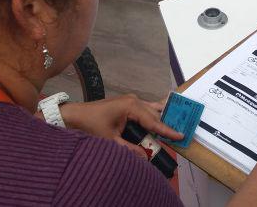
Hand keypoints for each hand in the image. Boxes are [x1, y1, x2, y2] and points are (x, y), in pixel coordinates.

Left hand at [59, 95, 182, 157]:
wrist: (75, 115)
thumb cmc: (91, 125)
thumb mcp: (110, 140)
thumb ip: (129, 148)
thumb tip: (146, 158)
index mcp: (131, 106)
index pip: (153, 121)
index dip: (167, 130)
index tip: (181, 136)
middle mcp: (134, 100)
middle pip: (154, 114)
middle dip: (166, 125)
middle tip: (180, 133)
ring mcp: (131, 100)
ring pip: (151, 110)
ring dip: (161, 118)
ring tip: (175, 124)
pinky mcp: (127, 103)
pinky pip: (145, 109)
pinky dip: (152, 115)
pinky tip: (161, 118)